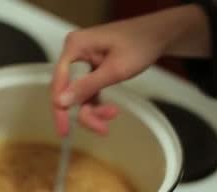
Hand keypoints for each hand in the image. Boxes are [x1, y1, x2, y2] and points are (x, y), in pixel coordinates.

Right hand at [51, 5, 210, 135]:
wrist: (157, 36)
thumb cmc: (139, 45)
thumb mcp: (114, 70)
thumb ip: (87, 86)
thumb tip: (61, 101)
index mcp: (75, 47)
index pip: (59, 81)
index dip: (60, 107)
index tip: (64, 130)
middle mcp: (75, 53)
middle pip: (69, 91)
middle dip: (85, 112)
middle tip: (102, 128)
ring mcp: (82, 62)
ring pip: (79, 96)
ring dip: (94, 110)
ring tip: (113, 114)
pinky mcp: (91, 70)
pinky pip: (88, 93)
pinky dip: (97, 104)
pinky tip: (110, 111)